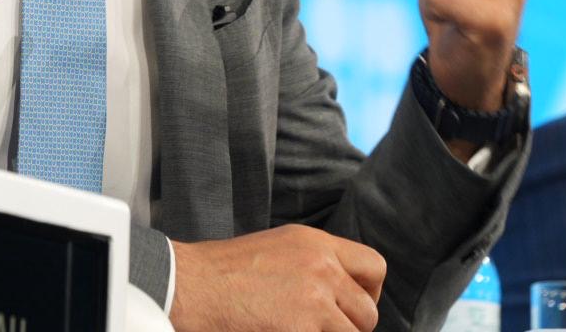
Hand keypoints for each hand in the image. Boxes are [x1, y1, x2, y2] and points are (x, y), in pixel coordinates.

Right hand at [170, 225, 385, 330]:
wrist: (191, 285)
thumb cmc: (222, 273)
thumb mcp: (277, 249)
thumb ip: (313, 264)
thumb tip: (339, 292)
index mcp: (315, 243)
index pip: (374, 266)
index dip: (369, 293)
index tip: (351, 308)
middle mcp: (322, 267)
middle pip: (368, 311)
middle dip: (351, 328)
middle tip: (322, 329)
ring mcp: (315, 299)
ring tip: (298, 329)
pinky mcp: (304, 328)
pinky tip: (282, 331)